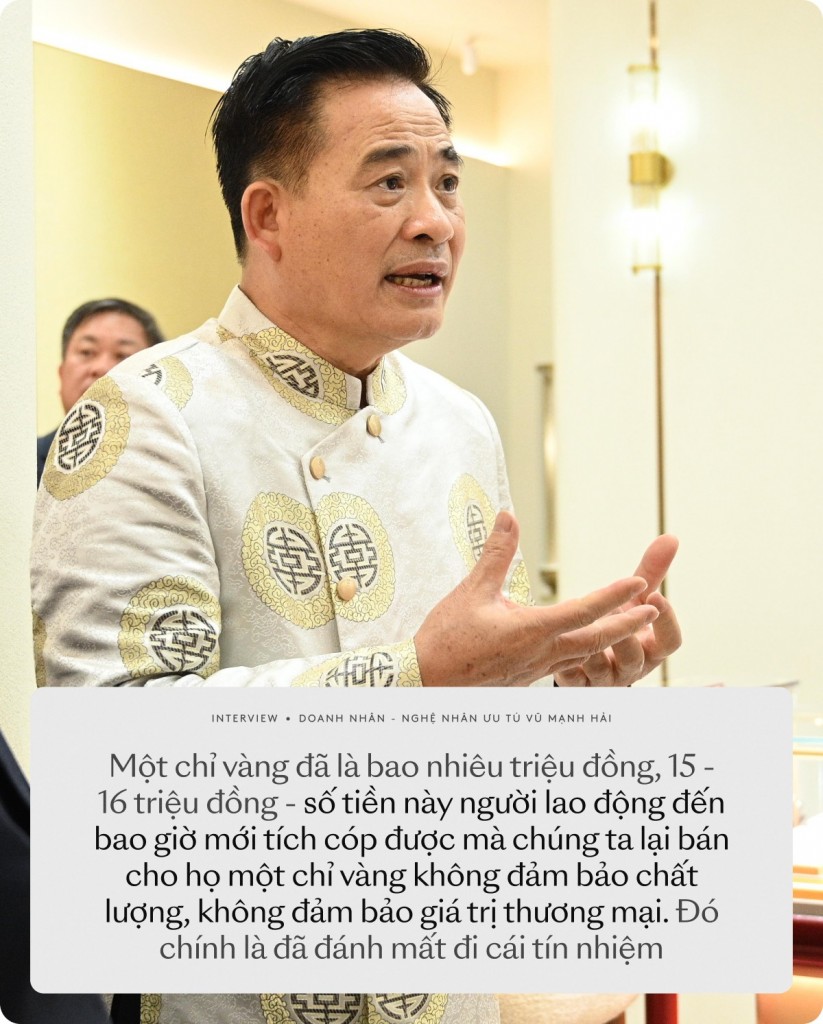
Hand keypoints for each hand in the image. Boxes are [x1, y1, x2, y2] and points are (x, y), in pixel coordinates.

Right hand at [414, 511, 659, 686]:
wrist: (426, 682)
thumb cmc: (446, 639)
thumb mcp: (472, 590)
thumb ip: (497, 553)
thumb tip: (509, 517)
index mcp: (532, 630)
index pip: (585, 609)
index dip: (615, 596)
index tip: (639, 584)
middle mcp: (541, 653)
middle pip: (596, 638)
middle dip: (628, 623)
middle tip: (654, 609)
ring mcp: (535, 670)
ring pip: (583, 654)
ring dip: (610, 638)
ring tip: (631, 625)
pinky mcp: (525, 678)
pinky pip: (564, 664)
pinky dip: (584, 652)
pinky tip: (585, 646)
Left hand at [553, 534, 680, 686]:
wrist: (589, 657)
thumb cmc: (617, 623)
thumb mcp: (634, 599)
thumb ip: (650, 572)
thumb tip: (671, 537)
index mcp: (650, 649)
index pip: (670, 643)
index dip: (666, 622)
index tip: (655, 597)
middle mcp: (631, 669)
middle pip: (636, 658)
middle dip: (626, 634)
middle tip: (613, 609)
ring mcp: (605, 680)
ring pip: (602, 669)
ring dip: (594, 647)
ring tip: (582, 628)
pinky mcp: (577, 686)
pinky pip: (572, 677)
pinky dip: (566, 663)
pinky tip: (556, 649)